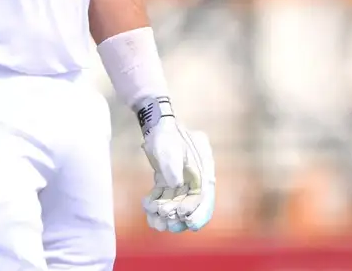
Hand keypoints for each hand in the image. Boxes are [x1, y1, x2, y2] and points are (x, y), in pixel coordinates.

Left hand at [136, 97, 215, 232]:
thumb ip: (174, 166)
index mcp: (203, 169)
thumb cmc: (167, 135)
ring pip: (175, 202)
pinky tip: (147, 208)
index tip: (186, 219)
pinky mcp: (168, 181)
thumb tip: (176, 184)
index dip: (196, 210)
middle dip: (178, 216)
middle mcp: (194, 177)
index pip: (204, 195)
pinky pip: (164, 196)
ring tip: (155, 222)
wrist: (157, 126)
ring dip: (166, 213)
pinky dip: (156, 203)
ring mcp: (181, 180)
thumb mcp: (172, 148)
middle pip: (189, 203)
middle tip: (167, 224)